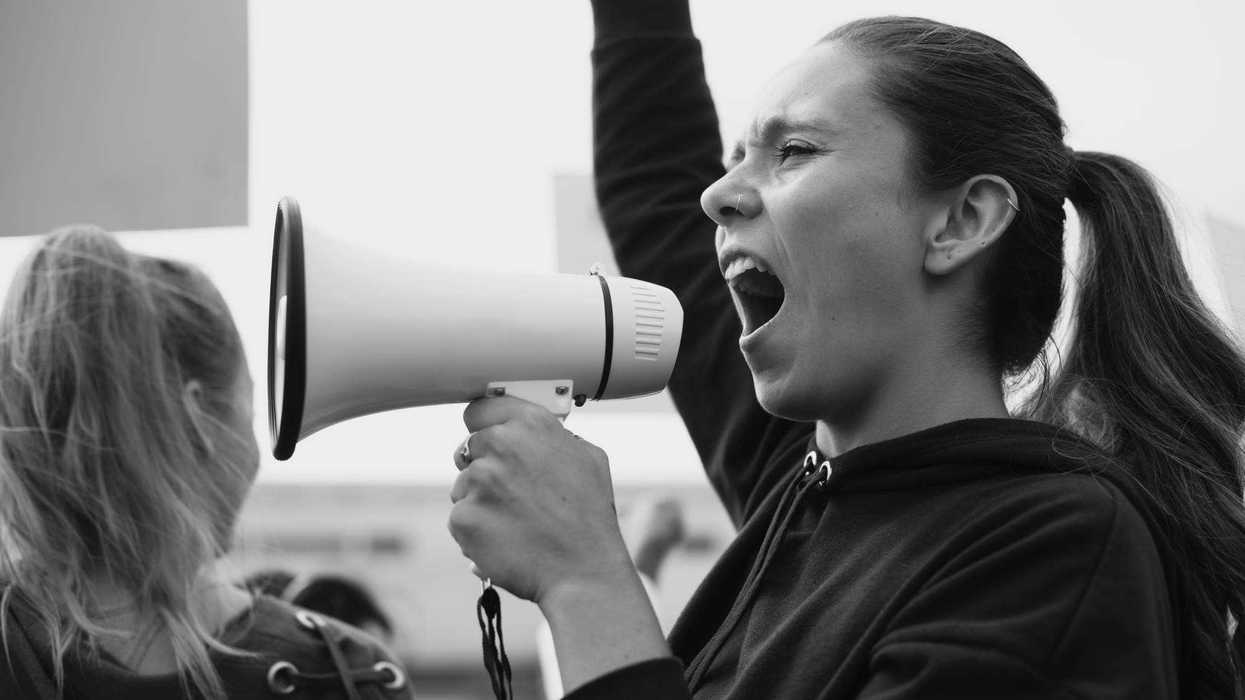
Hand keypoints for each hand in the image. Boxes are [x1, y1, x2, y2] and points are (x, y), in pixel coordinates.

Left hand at [448, 396, 634, 604]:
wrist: (582, 572)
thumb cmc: (589, 518)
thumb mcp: (588, 458)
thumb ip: (554, 437)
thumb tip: (533, 434)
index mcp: (532, 425)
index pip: (481, 409)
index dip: (484, 426)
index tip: (488, 438)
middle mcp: (502, 445)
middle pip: (468, 449)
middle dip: (483, 468)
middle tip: (511, 495)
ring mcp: (479, 481)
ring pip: (463, 487)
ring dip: (480, 502)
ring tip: (516, 523)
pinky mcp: (464, 516)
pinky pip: (460, 518)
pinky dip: (476, 531)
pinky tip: (505, 539)